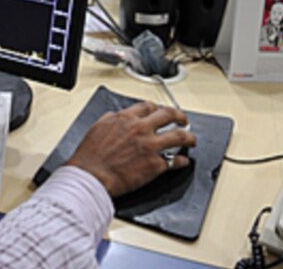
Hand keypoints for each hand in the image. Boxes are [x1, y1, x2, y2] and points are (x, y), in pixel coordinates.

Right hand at [66, 102, 195, 196]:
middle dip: (179, 116)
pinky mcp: (155, 165)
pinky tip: (183, 162)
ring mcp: (151, 146)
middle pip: (169, 115)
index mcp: (126, 118)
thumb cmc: (90, 157)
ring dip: (189, 137)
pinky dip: (181, 162)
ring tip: (192, 139)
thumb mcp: (98, 127)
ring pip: (179, 136)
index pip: (148, 107)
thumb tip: (118, 117)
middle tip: (183, 120)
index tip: (160, 112)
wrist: (92, 176)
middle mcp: (141, 129)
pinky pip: (175, 161)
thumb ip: (112, 119)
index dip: (157, 109)